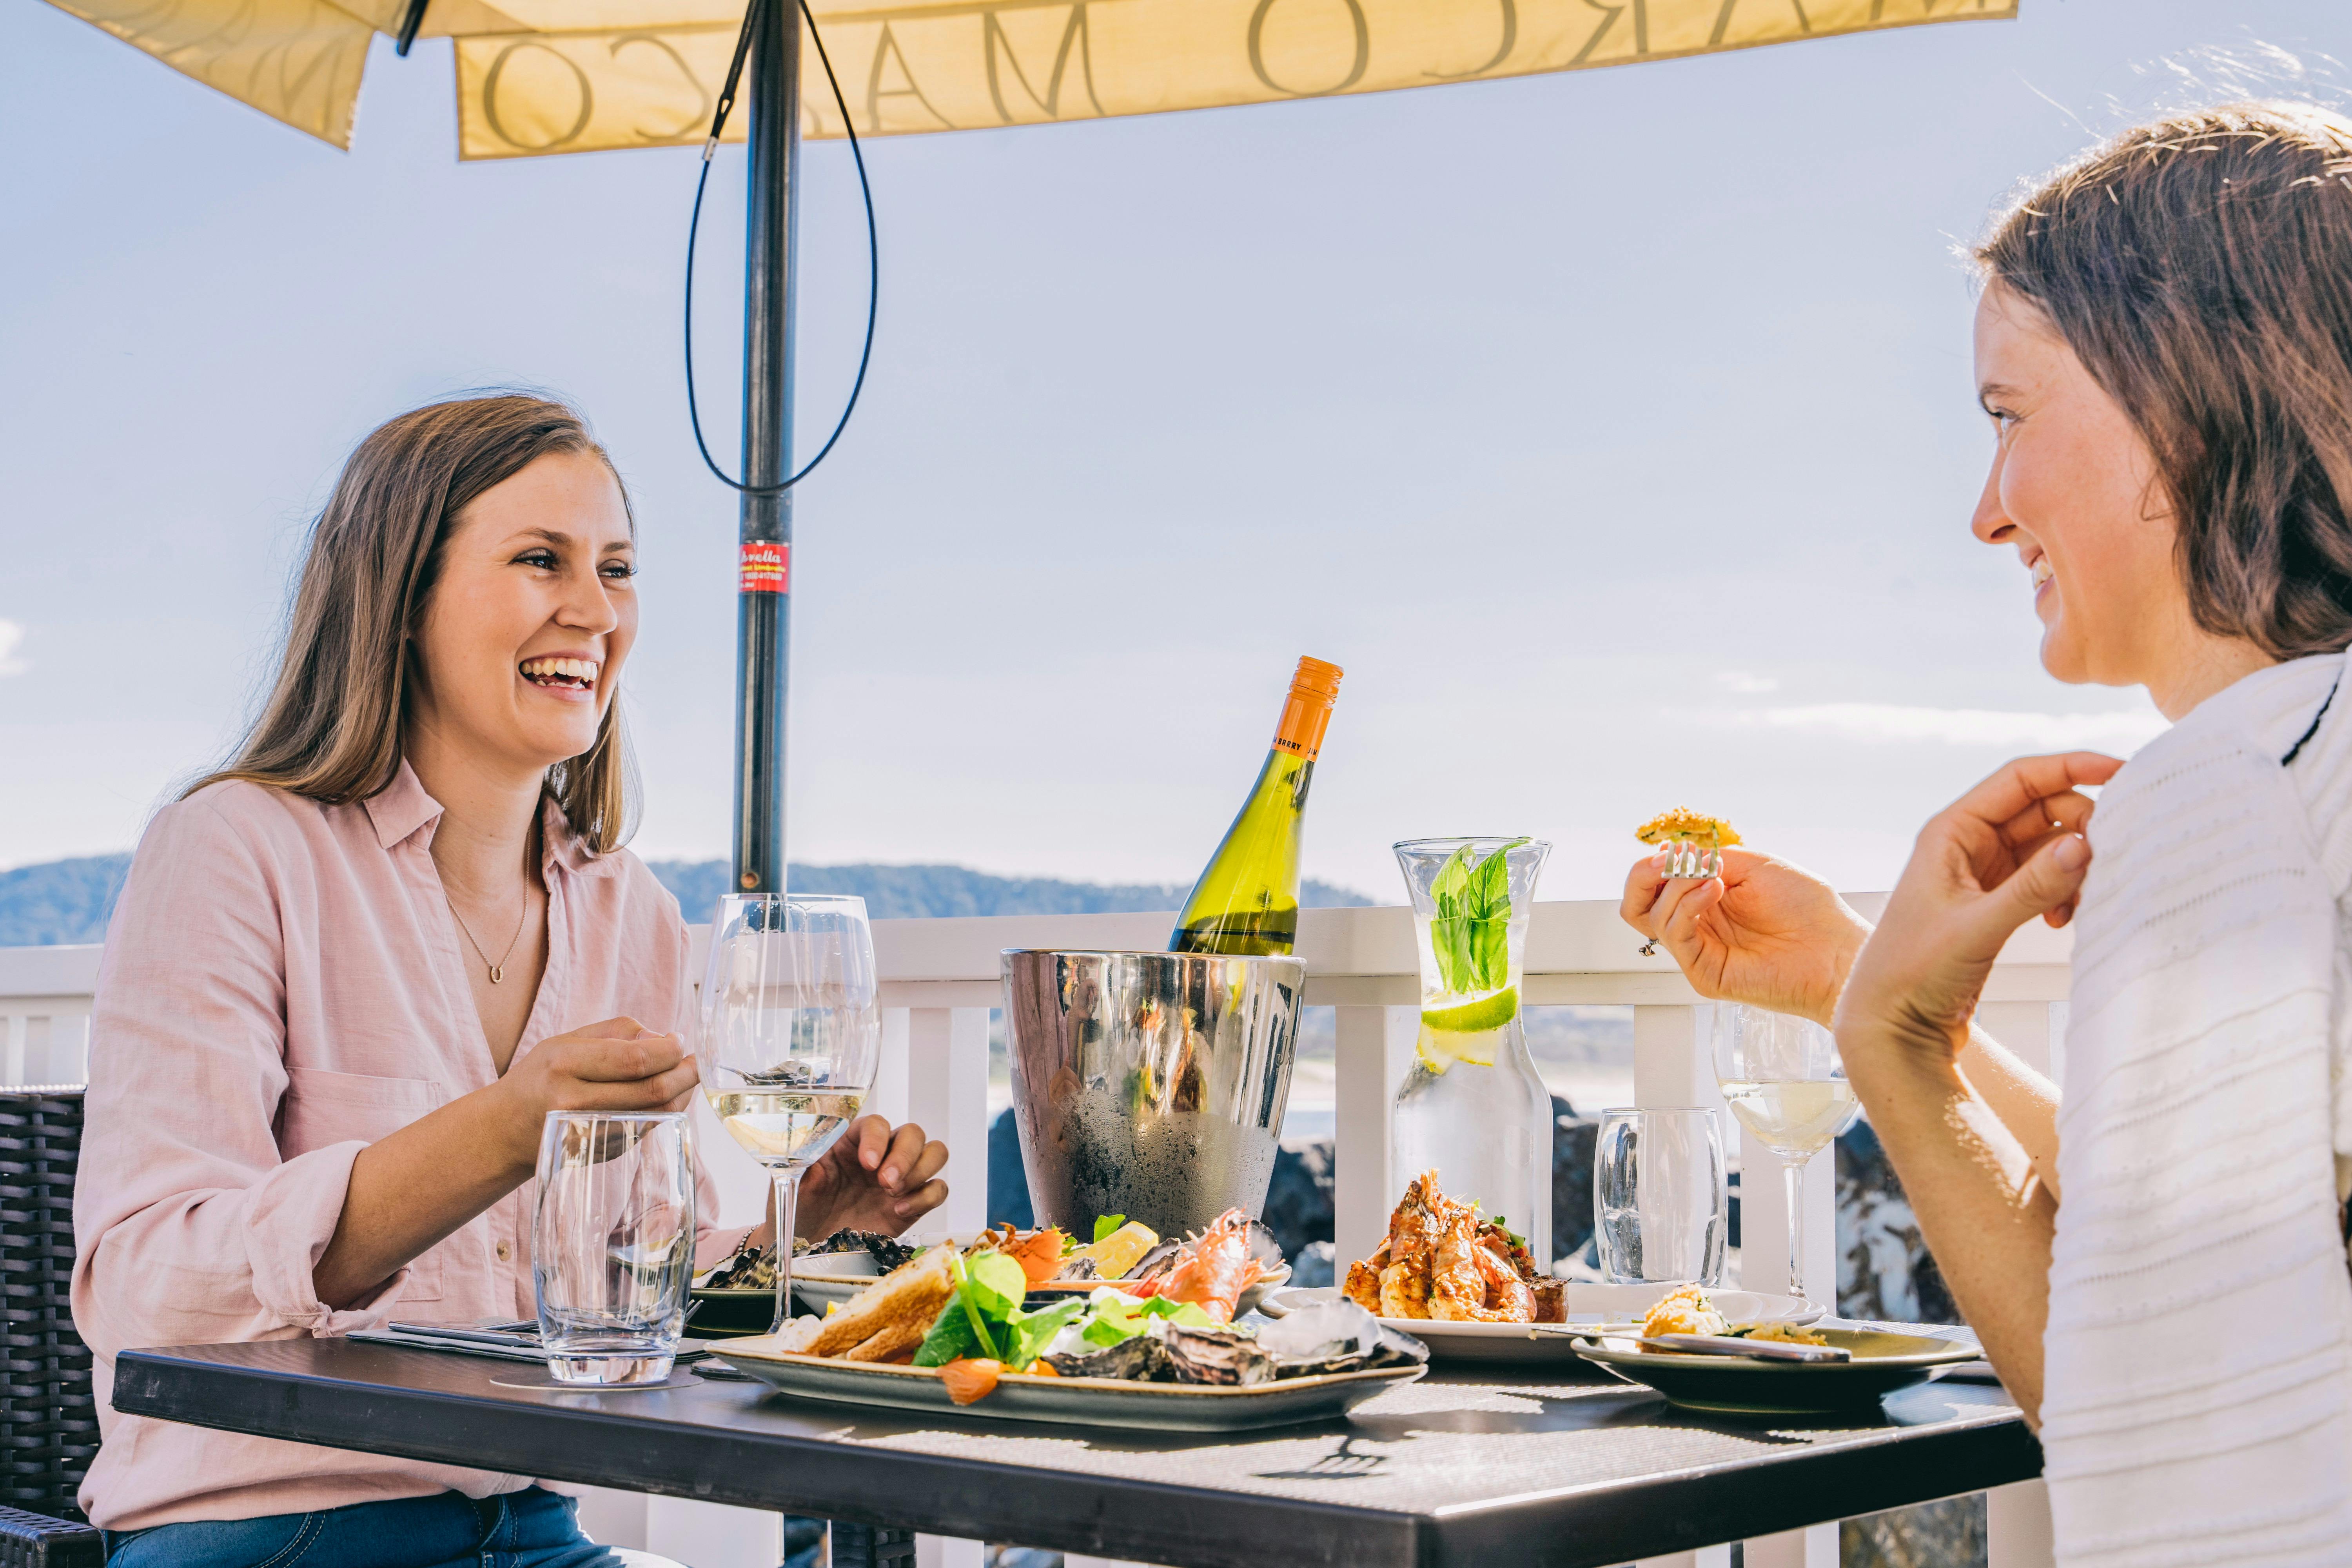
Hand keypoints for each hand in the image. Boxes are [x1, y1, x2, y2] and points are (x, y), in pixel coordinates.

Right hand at [483, 1016, 699, 1173]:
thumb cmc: (542, 1076)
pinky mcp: (601, 1152)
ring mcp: (589, 1133)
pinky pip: (647, 1128)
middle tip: (696, 1061)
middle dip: (685, 1073)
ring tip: (688, 1075)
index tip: (680, 1041)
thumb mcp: (566, 1041)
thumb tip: (664, 1037)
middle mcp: (574, 1102)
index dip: (669, 1050)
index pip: (635, 1059)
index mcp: (564, 1064)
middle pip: (652, 1090)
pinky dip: (667, 1110)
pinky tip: (670, 1095)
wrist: (506, 1130)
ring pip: (656, 1114)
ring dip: (683, 1093)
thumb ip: (617, 1031)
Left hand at [789, 1115, 948, 1241]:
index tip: (868, 1163)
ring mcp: (900, 1177)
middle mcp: (882, 1154)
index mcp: (852, 1141)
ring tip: (893, 1195)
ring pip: (935, 1152)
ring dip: (920, 1171)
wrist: (810, 1245)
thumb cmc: (802, 1208)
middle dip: (905, 1157)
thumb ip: (805, 1154)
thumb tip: (809, 1134)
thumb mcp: (795, 1179)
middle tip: (885, 1183)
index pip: (877, 1124)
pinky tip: (901, 1211)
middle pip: (913, 1133)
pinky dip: (927, 1197)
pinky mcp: (913, 1203)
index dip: (877, 1139)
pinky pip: (938, 1189)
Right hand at [1621, 847, 1872, 1025]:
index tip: (1673, 849)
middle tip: (1664, 861)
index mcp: (1706, 900)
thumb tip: (1676, 856)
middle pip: (1636, 906)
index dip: (1654, 864)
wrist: (1836, 949)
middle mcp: (1697, 926)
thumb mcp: (1756, 864)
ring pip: (1652, 918)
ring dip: (1677, 887)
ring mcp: (1699, 952)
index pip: (1655, 885)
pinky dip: (1687, 907)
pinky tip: (1714, 891)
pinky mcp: (1704, 974)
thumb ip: (1712, 858)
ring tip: (1714, 878)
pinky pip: (1675, 938)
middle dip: (1641, 877)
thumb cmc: (1807, 908)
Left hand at [1837, 752, 2119, 1066]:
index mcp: (1950, 831)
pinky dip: (2062, 891)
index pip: (2019, 778)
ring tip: (2079, 900)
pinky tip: (2061, 920)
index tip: (2119, 771)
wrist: (1894, 1023)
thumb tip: (2084, 845)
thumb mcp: (1976, 927)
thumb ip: (2032, 888)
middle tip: (2105, 857)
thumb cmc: (1914, 972)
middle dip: (2079, 827)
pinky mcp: (1995, 902)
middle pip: (2041, 808)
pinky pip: (2043, 878)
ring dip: (2073, 865)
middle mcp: (1966, 844)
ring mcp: (1982, 873)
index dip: (2070, 768)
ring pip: (2047, 846)